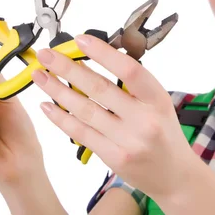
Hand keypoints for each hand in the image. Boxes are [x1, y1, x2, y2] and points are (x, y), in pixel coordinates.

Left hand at [30, 34, 198, 199]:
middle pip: (99, 89)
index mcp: (158, 99)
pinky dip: (61, 118)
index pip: (130, 70)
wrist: (175, 175)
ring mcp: (128, 141)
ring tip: (39, 76)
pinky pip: (81, 133)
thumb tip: (94, 59)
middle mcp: (144, 119)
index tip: (79, 40)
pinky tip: (47, 106)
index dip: (103, 53)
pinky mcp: (114, 157)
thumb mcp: (159, 103)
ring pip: (85, 110)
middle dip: (68, 69)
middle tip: (47, 55)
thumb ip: (133, 86)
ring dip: (57, 91)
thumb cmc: (164, 134)